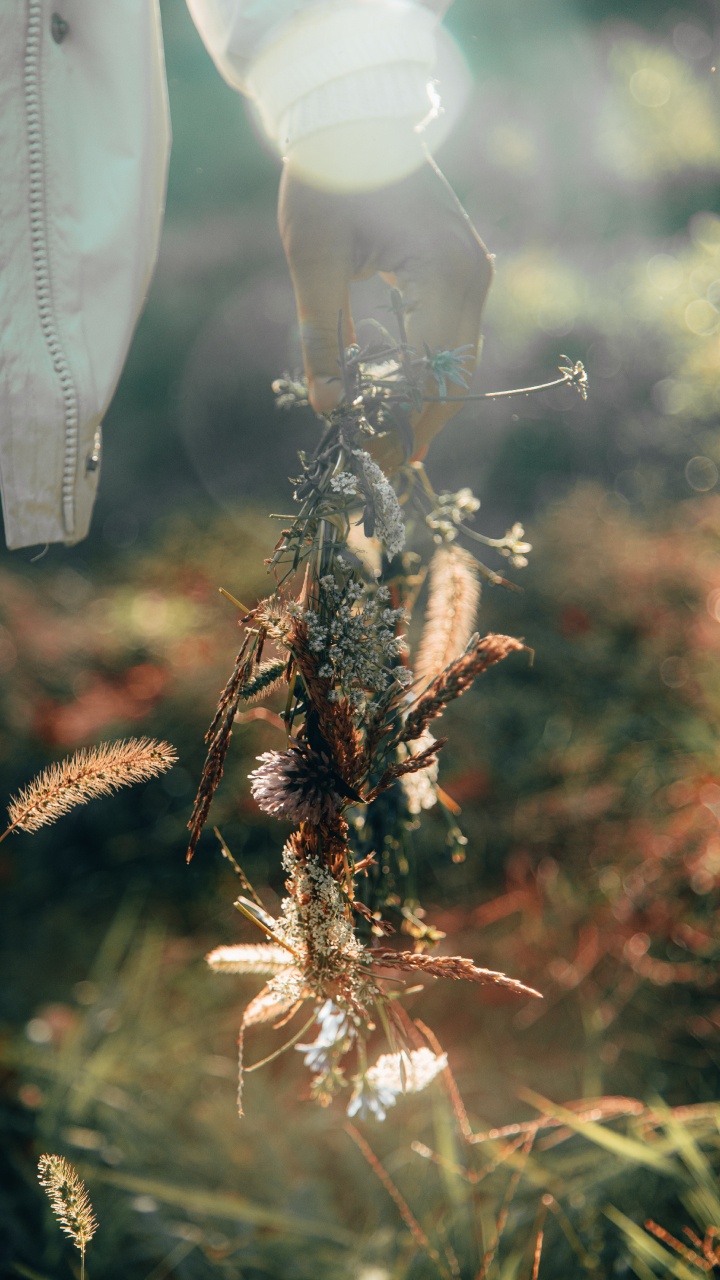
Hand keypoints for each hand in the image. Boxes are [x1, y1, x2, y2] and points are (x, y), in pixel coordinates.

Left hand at [278, 153, 492, 470]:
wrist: (355, 115)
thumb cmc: (328, 178)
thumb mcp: (315, 262)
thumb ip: (323, 339)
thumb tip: (326, 410)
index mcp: (441, 272)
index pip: (431, 376)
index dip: (400, 424)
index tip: (366, 456)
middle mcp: (472, 275)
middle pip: (456, 377)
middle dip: (418, 424)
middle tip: (379, 462)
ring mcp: (474, 270)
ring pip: (461, 361)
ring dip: (425, 402)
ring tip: (386, 438)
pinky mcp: (463, 267)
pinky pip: (454, 335)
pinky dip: (429, 370)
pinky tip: (397, 396)